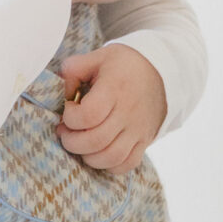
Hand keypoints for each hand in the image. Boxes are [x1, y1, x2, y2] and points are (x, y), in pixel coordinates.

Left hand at [58, 45, 167, 174]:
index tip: (68, 110)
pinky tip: (99, 152)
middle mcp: (128, 112)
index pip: (88, 115)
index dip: (70, 118)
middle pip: (96, 141)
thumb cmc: (123, 65)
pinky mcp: (144, 141)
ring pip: (110, 157)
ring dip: (88, 156)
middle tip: (66, 132)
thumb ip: (74, 69)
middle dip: (72, 142)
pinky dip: (108, 165)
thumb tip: (62, 92)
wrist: (160, 71)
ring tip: (80, 144)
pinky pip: (127, 164)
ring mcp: (138, 130)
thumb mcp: (98, 56)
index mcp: (115, 89)